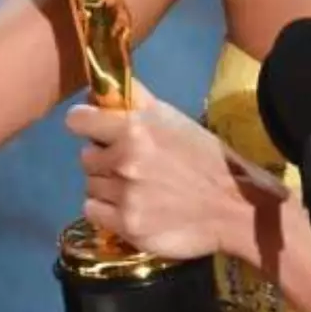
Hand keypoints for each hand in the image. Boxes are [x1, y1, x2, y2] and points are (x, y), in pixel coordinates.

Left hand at [65, 82, 246, 259]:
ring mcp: (124, 196)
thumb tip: (103, 86)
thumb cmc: (206, 159)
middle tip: (131, 166)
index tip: (96, 132)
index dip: (85, 124)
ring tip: (135, 190)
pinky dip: (107, 211)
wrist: (233, 208)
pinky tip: (130, 209)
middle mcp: (124, 161)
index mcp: (135, 128)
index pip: (78, 120)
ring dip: (107, 187)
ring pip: (90, 186)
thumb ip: (137, 100)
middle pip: (86, 157)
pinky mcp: (126, 225)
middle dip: (104, 160)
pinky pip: (93, 212)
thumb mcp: (174, 120)